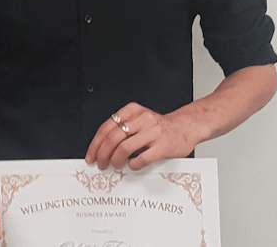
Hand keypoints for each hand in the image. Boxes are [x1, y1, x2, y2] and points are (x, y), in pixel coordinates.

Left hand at [85, 102, 199, 170]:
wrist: (185, 127)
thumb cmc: (158, 127)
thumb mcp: (138, 119)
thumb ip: (122, 128)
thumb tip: (101, 148)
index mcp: (132, 110)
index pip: (106, 127)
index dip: (95, 144)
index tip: (91, 155)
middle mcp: (142, 119)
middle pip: (112, 138)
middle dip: (102, 154)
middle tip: (101, 163)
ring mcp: (153, 133)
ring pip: (124, 148)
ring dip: (115, 160)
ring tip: (115, 165)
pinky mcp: (162, 146)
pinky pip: (141, 159)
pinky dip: (133, 165)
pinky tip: (132, 165)